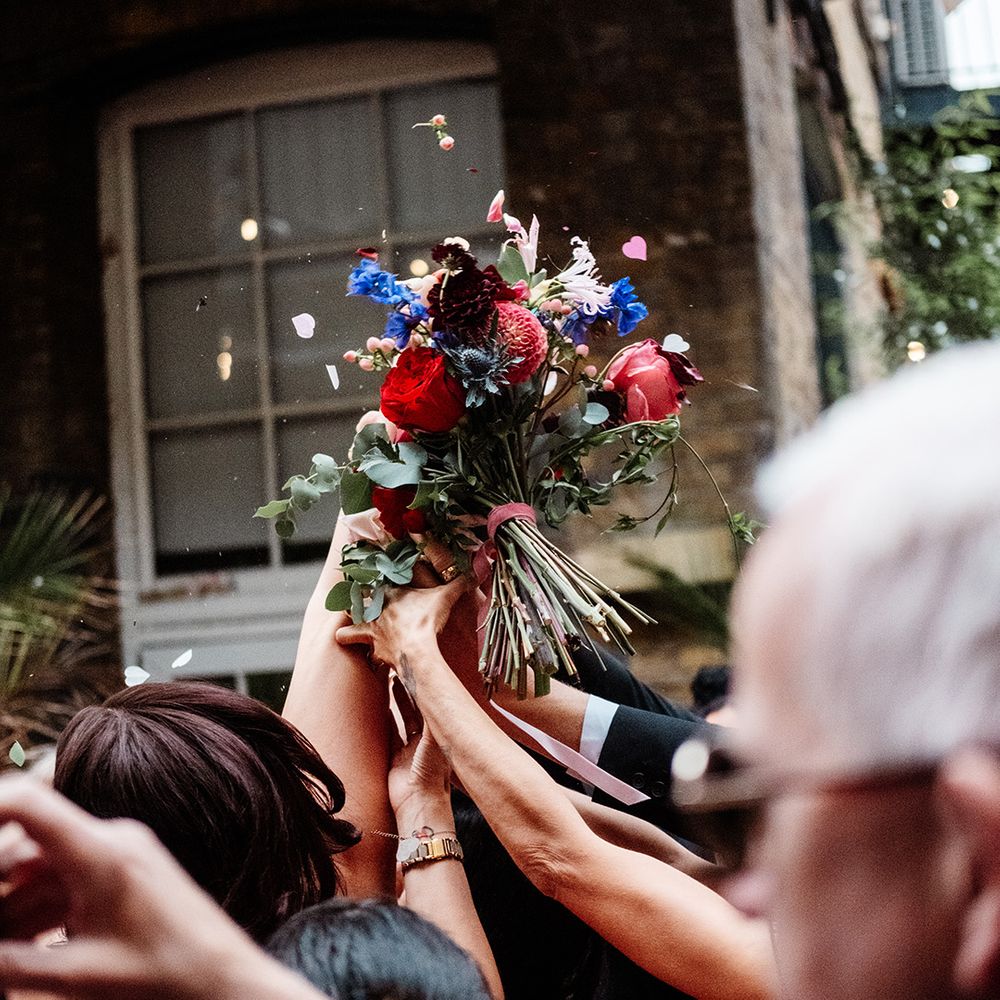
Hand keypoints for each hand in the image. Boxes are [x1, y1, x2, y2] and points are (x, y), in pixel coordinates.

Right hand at [0, 778, 317, 999]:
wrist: (226, 979)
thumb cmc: (164, 977)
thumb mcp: (76, 976)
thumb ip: (10, 964)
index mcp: (100, 851)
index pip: (26, 803)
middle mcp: (110, 840)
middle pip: (24, 844)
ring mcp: (119, 855)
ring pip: (41, 869)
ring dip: (9, 906)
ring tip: (4, 952)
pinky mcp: (123, 875)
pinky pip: (65, 882)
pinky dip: (34, 913)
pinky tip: (19, 953)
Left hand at [336, 575, 469, 671]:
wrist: (417, 650)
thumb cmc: (428, 621)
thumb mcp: (446, 598)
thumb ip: (459, 584)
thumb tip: (476, 572)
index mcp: (394, 591)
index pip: (380, 576)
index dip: (376, 572)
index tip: (372, 567)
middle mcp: (378, 606)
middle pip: (361, 594)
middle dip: (359, 592)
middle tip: (357, 590)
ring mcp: (371, 624)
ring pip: (352, 616)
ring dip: (349, 616)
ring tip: (346, 617)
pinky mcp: (369, 642)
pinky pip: (350, 637)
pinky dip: (346, 637)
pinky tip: (342, 637)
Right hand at [388, 680, 451, 825]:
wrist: (419, 804)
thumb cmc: (432, 775)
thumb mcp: (434, 742)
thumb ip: (431, 721)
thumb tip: (432, 693)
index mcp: (438, 736)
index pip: (430, 707)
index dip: (423, 690)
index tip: (416, 672)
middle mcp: (425, 741)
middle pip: (416, 710)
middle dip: (409, 693)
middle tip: (400, 672)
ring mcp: (410, 750)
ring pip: (402, 721)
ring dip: (397, 703)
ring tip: (390, 683)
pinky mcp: (395, 759)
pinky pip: (389, 736)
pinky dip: (385, 722)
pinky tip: (380, 707)